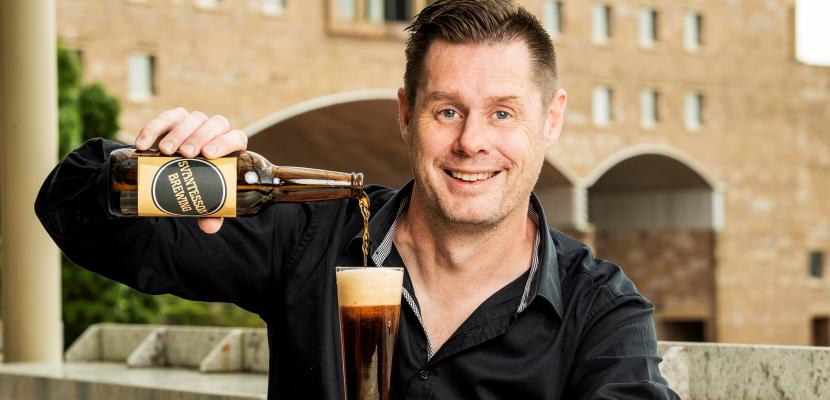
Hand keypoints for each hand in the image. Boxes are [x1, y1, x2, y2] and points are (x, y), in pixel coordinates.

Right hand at [135, 107, 247, 233]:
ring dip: (177, 132)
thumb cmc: (198, 185)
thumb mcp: (204, 199)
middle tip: (185, 154)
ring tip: (165, 151)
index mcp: (230, 148)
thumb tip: (210, 226)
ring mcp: (195, 123)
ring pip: (191, 118)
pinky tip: (142, 145)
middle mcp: (215, 131)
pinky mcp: (174, 119)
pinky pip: (165, 118)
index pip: (236, 138)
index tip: (208, 156)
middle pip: (215, 124)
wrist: (175, 171)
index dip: (225, 143)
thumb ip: (210, 211)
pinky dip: (153, 128)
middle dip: (199, 137)